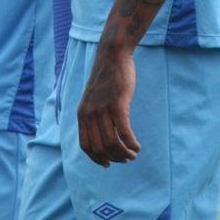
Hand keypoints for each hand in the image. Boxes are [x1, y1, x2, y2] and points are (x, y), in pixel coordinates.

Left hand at [77, 46, 140, 166]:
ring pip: (113, 142)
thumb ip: (94, 114)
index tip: (108, 164)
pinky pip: (124, 132)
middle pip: (100, 147)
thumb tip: (101, 133)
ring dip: (124, 153)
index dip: (97, 158)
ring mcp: (103, 109)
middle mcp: (89, 114)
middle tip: (126, 159)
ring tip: (133, 154)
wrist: (112, 55)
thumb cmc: (106, 76)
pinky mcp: (117, 104)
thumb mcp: (93, 97)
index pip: (86, 145)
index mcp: (82, 114)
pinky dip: (131, 144)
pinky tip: (137, 146)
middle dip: (113, 158)